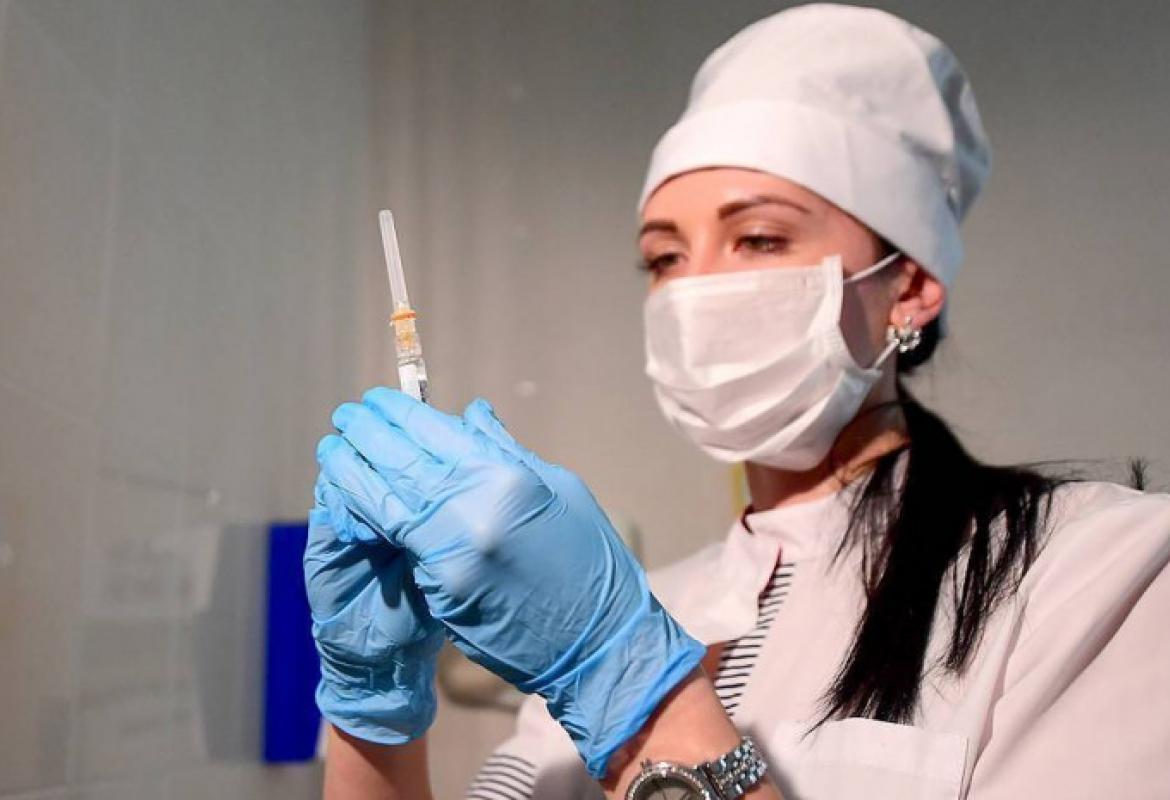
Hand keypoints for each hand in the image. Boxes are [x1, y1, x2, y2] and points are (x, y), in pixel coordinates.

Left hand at [316, 389, 704, 777]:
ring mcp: (455, 552)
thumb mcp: (560, 492)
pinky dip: (368, 514)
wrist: (598, 642)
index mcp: (509, 477)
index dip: (401, 413)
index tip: (378, 400)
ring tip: (333, 448)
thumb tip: (471, 415)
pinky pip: (398, 542)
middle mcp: (477, 509)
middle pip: (403, 460)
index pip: (438, 432)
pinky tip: (352, 497)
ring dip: (353, 471)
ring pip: (387, 500)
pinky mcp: (443, 588)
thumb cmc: (590, 563)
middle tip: (347, 415)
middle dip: (368, 434)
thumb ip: (506, 452)